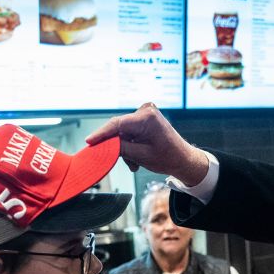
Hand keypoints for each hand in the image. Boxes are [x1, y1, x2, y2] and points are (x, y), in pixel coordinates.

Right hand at [86, 103, 209, 185]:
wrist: (183, 159)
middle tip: (122, 162)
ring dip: (125, 149)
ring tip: (135, 163)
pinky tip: (137, 157)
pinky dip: (130, 145)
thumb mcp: (141, 156)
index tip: (89, 141)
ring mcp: (146, 114)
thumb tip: (103, 145)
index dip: (101, 134)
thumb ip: (120, 148)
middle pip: (119, 129)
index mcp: (147, 117)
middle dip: (118, 146)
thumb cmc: (168, 158)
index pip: (117, 124)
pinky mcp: (145, 119)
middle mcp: (146, 111)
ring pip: (123, 133)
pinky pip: (129, 132)